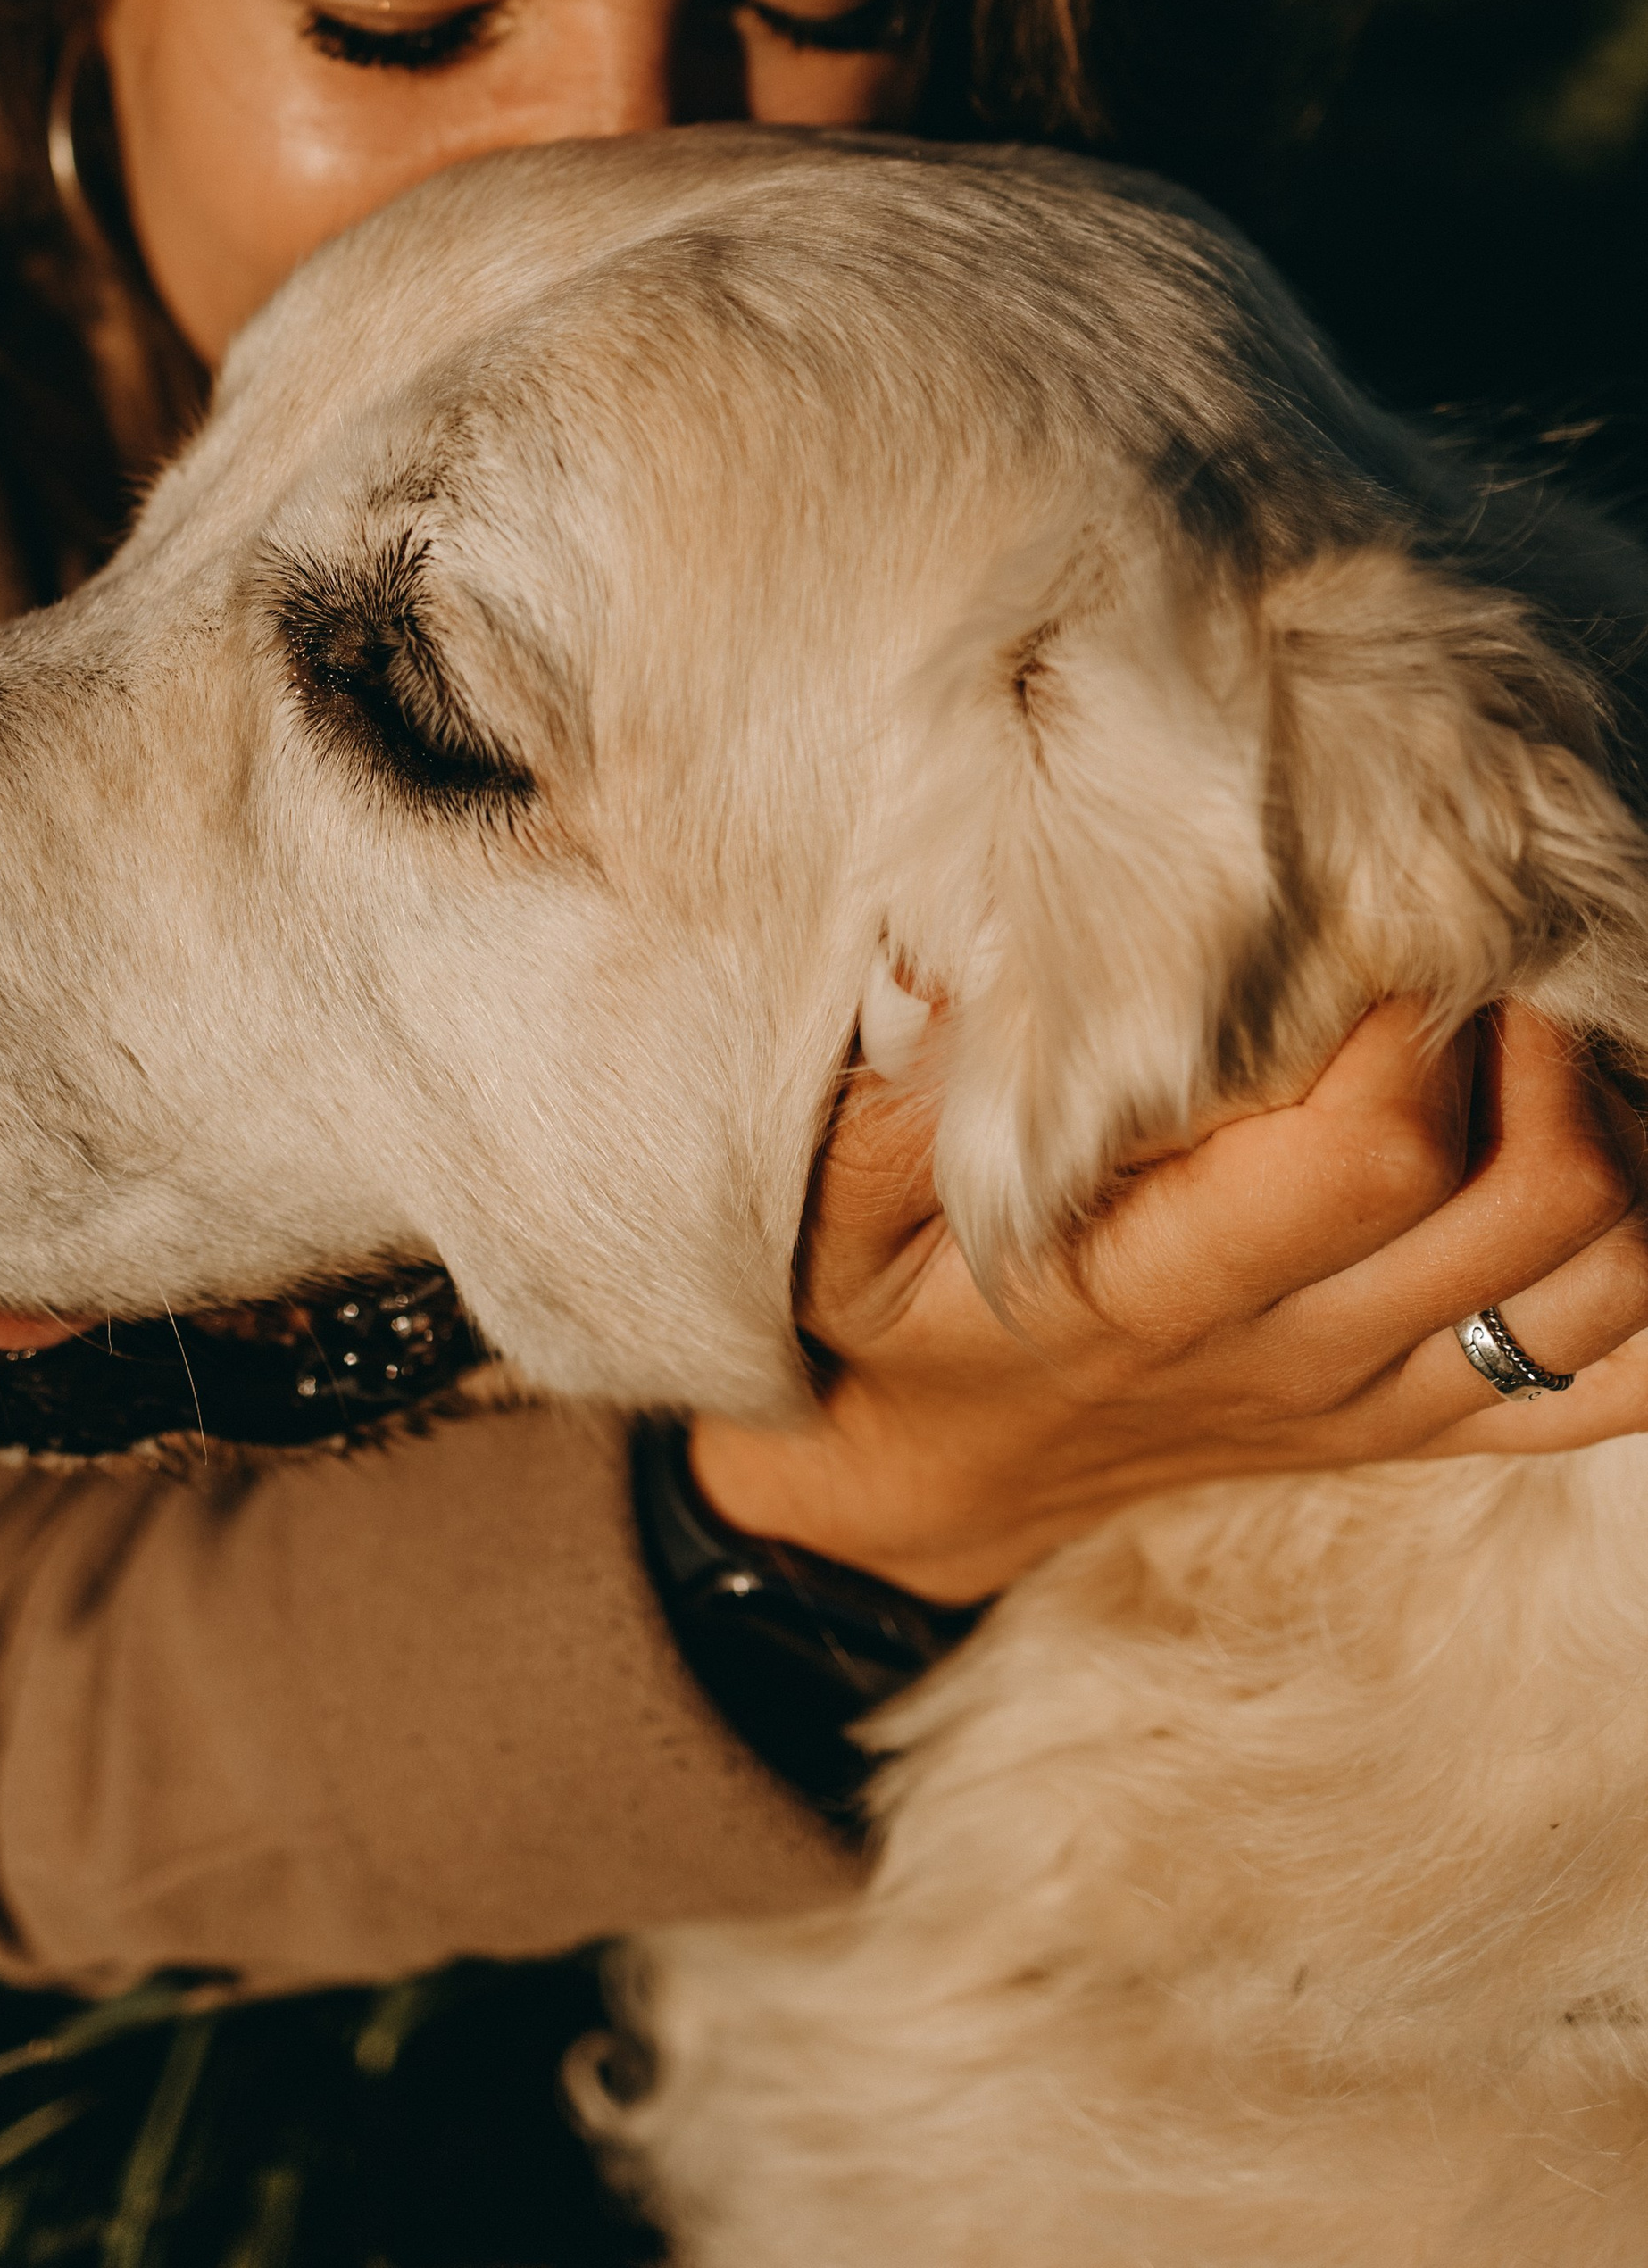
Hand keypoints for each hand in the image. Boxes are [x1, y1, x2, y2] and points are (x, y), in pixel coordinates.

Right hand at [689, 1001, 1647, 1603]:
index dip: (1414, 1026)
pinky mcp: (1415, 1424)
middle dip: (1544, 1045)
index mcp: (1156, 1290)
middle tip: (1482, 949)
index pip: (1372, 1157)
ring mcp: (1373, 1402)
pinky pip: (1612, 1380)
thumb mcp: (833, 1210)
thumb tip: (972, 959)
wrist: (915, 1481)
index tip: (1378, 920)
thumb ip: (898, 1100)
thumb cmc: (877, 1311)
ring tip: (1540, 1030)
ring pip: (1608, 1286)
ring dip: (1616, 1133)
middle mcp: (1297, 1359)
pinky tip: (1593, 1155)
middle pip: (1536, 1205)